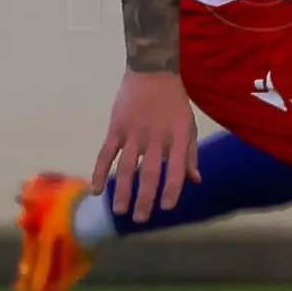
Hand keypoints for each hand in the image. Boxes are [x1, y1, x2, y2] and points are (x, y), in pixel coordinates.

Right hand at [91, 69, 199, 221]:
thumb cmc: (174, 102)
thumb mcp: (189, 125)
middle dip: (145, 199)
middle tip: (140, 219)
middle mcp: (156, 137)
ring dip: (122, 190)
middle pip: (150, 173)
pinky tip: (96, 189)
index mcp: (179, 137)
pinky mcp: (116, 127)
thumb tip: (195, 180)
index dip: (172, 190)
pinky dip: (100, 171)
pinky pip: (106, 153)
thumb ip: (190, 154)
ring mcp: (134, 132)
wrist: (152, 71)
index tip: (167, 208)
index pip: (176, 169)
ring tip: (119, 211)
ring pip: (127, 167)